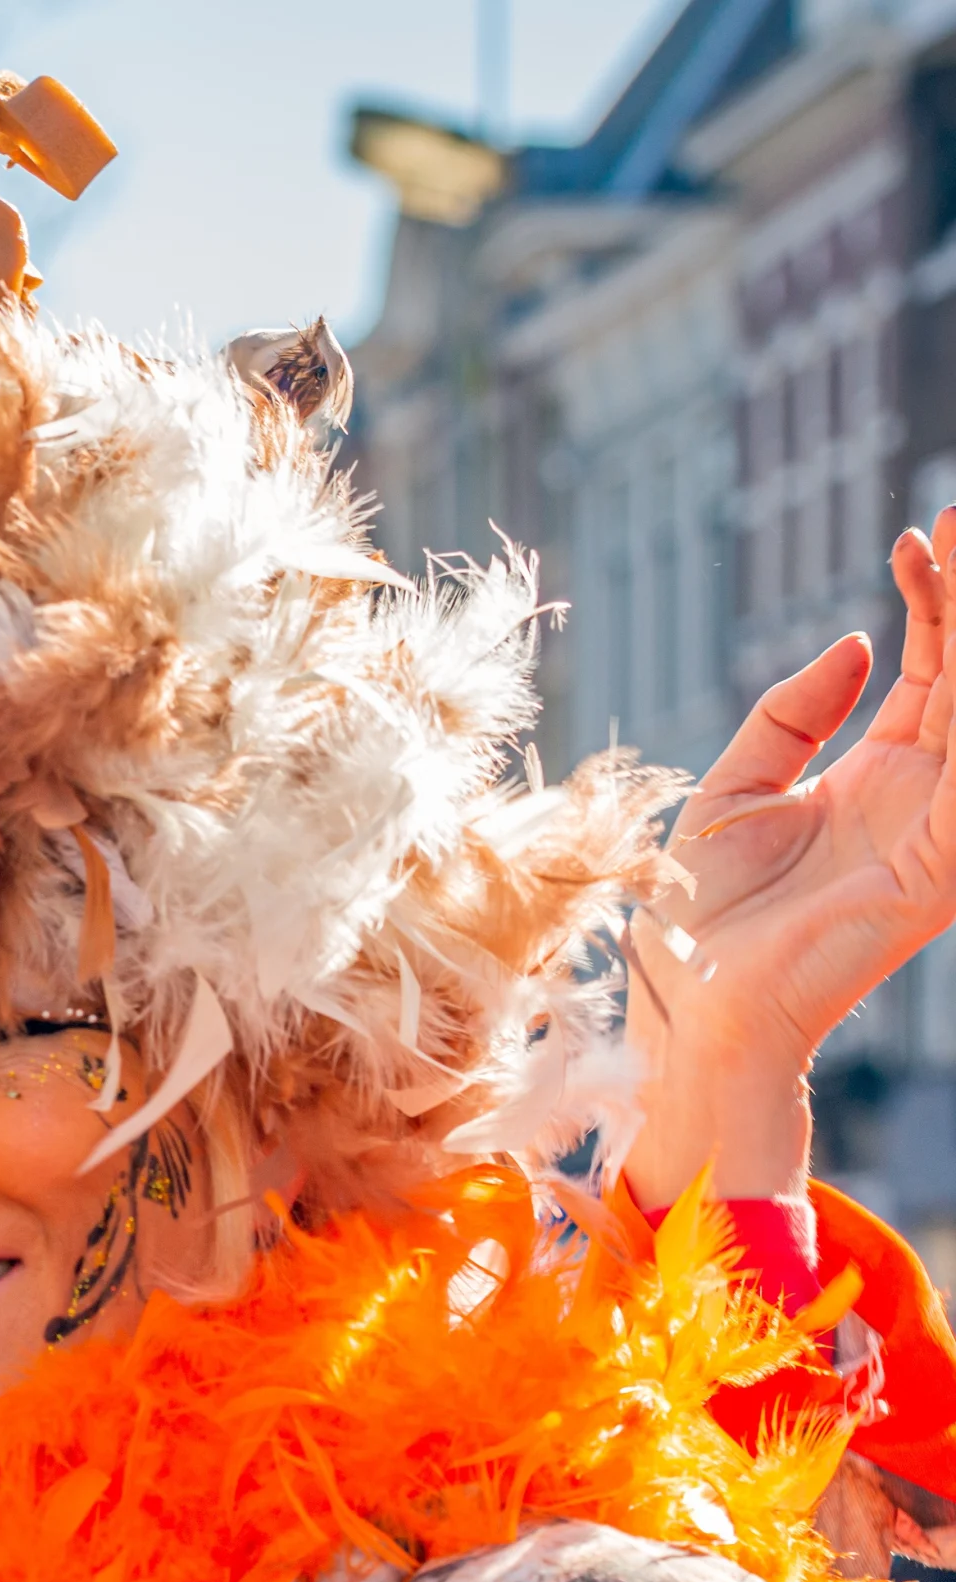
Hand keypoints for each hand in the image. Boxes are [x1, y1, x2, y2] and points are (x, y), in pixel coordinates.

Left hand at [622, 506, 955, 1209]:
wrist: (689, 1009)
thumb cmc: (701, 918)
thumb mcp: (733, 790)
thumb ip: (790, 715)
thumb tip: (857, 643)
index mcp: (881, 776)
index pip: (935, 668)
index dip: (933, 599)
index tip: (915, 534)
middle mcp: (926, 796)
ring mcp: (941, 831)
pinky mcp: (940, 869)